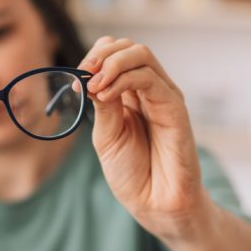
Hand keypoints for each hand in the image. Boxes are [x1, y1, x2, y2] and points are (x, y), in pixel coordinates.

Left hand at [78, 36, 206, 238]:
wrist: (155, 203)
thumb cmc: (132, 173)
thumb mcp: (107, 136)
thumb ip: (103, 106)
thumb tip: (91, 76)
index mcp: (129, 96)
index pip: (113, 56)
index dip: (93, 59)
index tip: (75, 80)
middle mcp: (147, 91)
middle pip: (128, 48)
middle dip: (100, 55)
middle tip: (83, 75)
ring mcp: (162, 96)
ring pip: (140, 54)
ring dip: (110, 63)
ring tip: (93, 85)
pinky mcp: (175, 106)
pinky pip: (150, 78)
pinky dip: (123, 79)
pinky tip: (105, 94)